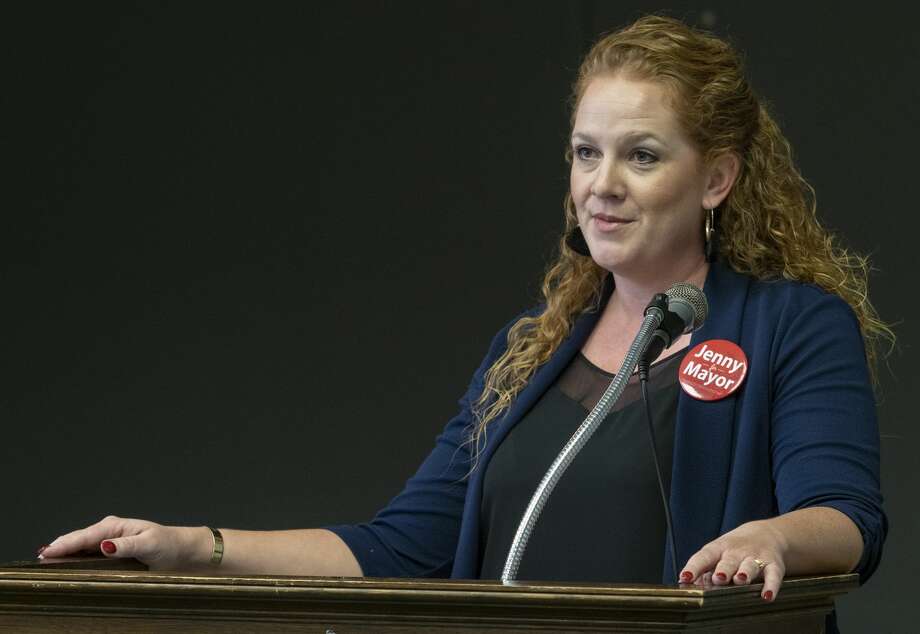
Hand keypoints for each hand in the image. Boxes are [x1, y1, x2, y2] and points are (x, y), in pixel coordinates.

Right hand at [37, 515, 209, 570]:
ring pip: (81, 545)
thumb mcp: (149, 544)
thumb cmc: (167, 544)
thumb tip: (104, 546)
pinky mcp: (111, 549)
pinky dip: (74, 556)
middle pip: (78, 539)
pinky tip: (64, 563)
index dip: (64, 545)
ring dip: (64, 552)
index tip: (46, 553)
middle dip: (58, 547)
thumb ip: (126, 546)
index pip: (84, 536)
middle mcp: (110, 530)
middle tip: (39, 560)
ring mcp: (109, 539)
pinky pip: (88, 552)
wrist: (180, 549)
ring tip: (45, 562)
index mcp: (116, 526)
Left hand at [679, 519, 787, 600]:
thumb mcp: (717, 554)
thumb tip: (686, 585)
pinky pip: (773, 576)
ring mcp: (755, 558)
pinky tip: (767, 596)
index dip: (694, 567)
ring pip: (749, 566)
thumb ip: (703, 570)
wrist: (766, 534)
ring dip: (744, 573)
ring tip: (740, 580)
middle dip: (723, 570)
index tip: (685, 577)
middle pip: (728, 561)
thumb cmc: (734, 550)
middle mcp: (736, 552)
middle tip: (718, 578)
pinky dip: (771, 586)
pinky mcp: (773, 565)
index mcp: (718, 549)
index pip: (704, 556)